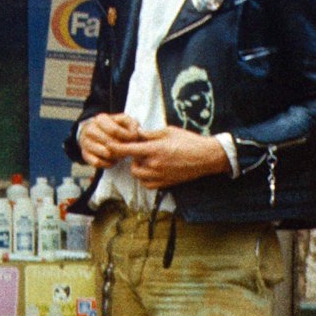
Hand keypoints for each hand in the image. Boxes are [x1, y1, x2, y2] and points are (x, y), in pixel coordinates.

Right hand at [77, 112, 142, 167]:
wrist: (93, 132)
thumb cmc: (113, 127)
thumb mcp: (124, 121)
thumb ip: (132, 124)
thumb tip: (135, 134)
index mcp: (100, 119)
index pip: (114, 130)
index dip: (127, 137)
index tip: (134, 139)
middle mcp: (90, 130)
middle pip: (110, 143)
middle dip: (123, 148)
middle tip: (128, 148)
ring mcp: (86, 143)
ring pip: (105, 153)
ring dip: (116, 156)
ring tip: (121, 154)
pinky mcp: (85, 154)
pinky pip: (98, 162)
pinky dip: (108, 163)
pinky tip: (113, 160)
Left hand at [114, 126, 231, 188]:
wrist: (207, 157)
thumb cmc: (189, 141)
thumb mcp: (169, 131)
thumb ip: (150, 134)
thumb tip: (137, 134)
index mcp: (155, 149)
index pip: (128, 150)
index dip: (116, 148)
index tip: (108, 146)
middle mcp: (155, 164)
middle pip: (132, 166)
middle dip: (133, 160)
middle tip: (141, 152)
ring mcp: (160, 176)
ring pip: (139, 176)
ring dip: (139, 169)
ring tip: (148, 161)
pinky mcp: (166, 183)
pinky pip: (148, 184)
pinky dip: (146, 178)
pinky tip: (152, 170)